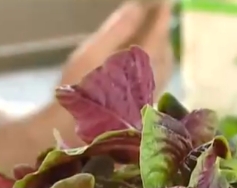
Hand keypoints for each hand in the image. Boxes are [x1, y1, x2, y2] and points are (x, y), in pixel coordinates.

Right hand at [59, 1, 174, 94]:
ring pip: (164, 64)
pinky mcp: (146, 104)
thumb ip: (117, 30)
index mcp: (138, 63)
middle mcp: (150, 79)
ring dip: (161, 45)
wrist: (71, 126)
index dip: (162, 16)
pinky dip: (157, 60)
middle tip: (157, 14)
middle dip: (162, 30)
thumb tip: (137, 7)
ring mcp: (150, 93)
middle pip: (165, 49)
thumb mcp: (91, 52)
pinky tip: (147, 58)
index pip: (158, 34)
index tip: (166, 1)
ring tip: (153, 32)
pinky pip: (160, 75)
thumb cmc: (77, 86)